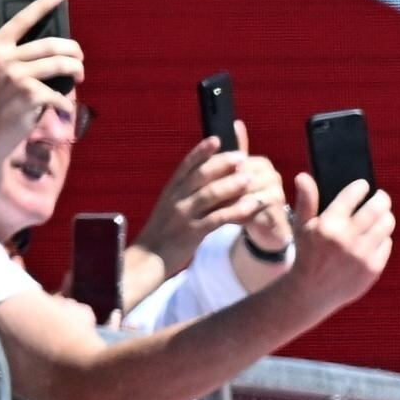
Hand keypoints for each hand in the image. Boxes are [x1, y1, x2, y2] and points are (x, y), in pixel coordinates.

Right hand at [0, 0, 86, 172]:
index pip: (21, 19)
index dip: (43, 4)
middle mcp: (4, 58)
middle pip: (50, 44)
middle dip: (72, 49)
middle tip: (79, 55)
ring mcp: (18, 77)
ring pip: (59, 65)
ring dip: (76, 70)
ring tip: (79, 74)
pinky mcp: (31, 97)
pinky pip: (59, 94)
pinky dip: (65, 102)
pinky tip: (64, 107)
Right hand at [141, 124, 288, 263]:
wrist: (149, 259)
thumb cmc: (162, 234)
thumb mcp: (169, 209)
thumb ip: (183, 195)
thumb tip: (201, 181)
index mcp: (170, 191)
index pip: (186, 166)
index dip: (201, 152)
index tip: (216, 140)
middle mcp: (175, 199)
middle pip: (200, 176)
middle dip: (222, 163)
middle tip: (242, 156)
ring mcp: (182, 216)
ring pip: (209, 195)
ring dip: (232, 185)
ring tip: (250, 178)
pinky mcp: (192, 233)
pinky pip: (217, 219)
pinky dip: (235, 211)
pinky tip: (250, 206)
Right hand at [282, 170, 394, 317]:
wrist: (313, 292)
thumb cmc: (308, 253)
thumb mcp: (302, 227)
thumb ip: (306, 201)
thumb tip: (303, 176)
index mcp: (329, 225)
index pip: (352, 195)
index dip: (361, 187)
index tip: (363, 185)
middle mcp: (347, 239)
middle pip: (376, 208)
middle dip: (381, 198)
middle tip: (381, 196)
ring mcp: (362, 255)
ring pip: (386, 225)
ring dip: (386, 216)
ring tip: (382, 214)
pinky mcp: (373, 269)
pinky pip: (387, 244)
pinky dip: (384, 238)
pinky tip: (377, 236)